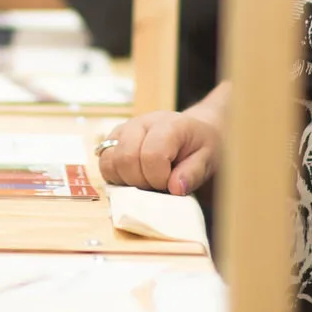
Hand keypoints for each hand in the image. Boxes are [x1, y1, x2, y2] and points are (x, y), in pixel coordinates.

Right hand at [98, 110, 219, 196]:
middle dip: (141, 182)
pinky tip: (133, 177)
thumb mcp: (209, 160)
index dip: (159, 178)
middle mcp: (141, 123)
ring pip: (108, 161)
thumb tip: (175, 188)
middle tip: (157, 185)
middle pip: (125, 159)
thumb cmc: (201, 147)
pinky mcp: (113, 139)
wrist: (193, 132)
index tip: (170, 184)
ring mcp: (124, 129)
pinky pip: (103, 162)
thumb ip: (193, 173)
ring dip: (125, 180)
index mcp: (167, 125)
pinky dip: (115, 176)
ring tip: (145, 180)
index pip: (151, 155)